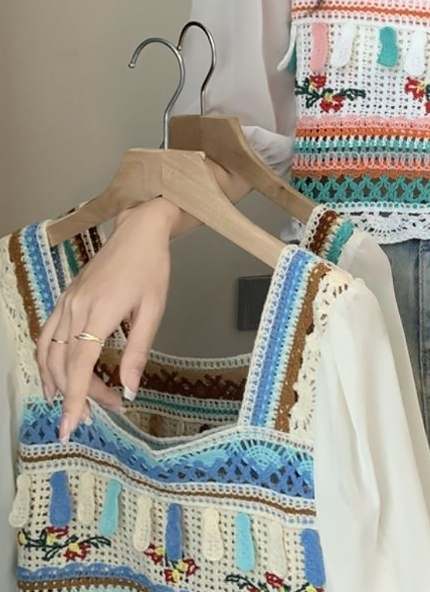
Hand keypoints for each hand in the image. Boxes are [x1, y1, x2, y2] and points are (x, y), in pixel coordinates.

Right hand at [36, 198, 177, 441]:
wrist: (138, 232)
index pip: (79, 365)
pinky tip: (52, 377)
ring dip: (56, 382)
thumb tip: (130, 388)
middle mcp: (75, 308)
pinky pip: (46, 335)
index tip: (71, 426)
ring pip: (48, 352)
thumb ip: (139, 350)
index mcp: (100, 311)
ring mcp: (66, 302)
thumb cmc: (152, 269)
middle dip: (75, 395)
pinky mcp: (64, 299)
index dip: (74, 398)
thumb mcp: (154, 310)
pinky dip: (45, 360)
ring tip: (72, 406)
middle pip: (63, 363)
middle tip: (96, 415)